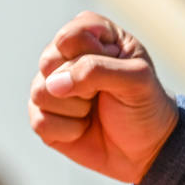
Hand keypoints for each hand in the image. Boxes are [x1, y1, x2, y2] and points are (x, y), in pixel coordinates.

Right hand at [28, 11, 179, 183]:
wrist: (145, 149)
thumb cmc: (144, 105)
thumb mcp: (136, 80)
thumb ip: (97, 70)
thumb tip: (53, 84)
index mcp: (94, 34)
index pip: (70, 35)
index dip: (90, 57)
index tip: (116, 68)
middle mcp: (67, 55)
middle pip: (49, 61)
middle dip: (81, 86)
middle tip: (103, 93)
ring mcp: (52, 85)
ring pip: (41, 92)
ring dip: (76, 109)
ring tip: (94, 110)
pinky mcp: (42, 115)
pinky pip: (39, 121)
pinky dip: (68, 131)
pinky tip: (83, 128)